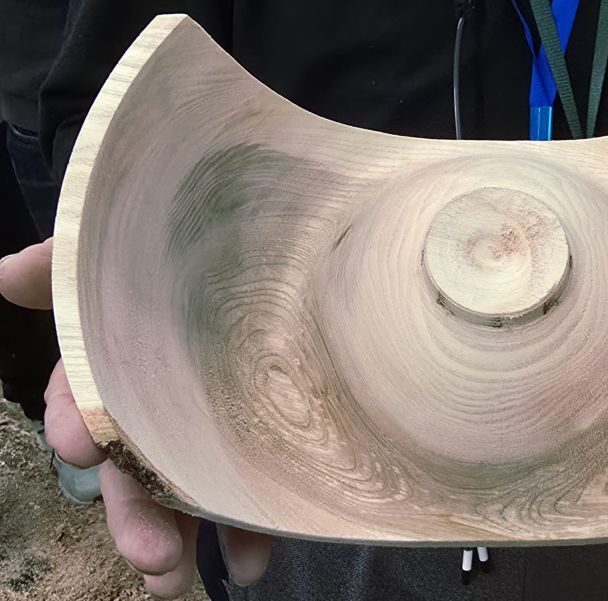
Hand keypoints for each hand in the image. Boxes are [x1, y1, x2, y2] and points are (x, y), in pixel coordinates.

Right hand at [0, 239, 271, 597]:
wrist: (285, 257)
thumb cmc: (189, 257)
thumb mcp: (128, 249)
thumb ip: (71, 262)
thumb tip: (6, 274)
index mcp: (120, 362)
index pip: (85, 397)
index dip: (77, 422)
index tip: (79, 445)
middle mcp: (157, 404)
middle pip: (136, 466)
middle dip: (135, 513)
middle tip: (150, 553)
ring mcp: (207, 432)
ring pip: (186, 491)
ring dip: (181, 538)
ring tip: (175, 580)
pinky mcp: (257, 449)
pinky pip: (250, 493)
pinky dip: (249, 531)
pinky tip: (253, 563)